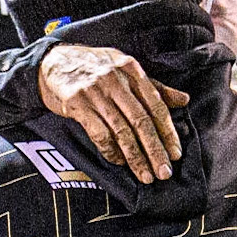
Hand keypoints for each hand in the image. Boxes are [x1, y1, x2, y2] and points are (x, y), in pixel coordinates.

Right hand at [38, 44, 187, 183]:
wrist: (52, 61)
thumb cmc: (93, 66)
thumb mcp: (125, 68)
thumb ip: (154, 87)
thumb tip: (184, 100)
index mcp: (132, 70)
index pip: (156, 106)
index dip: (168, 132)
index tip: (175, 154)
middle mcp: (115, 80)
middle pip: (141, 121)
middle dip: (155, 150)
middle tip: (164, 172)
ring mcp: (95, 92)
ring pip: (121, 131)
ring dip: (135, 157)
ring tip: (145, 175)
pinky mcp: (77, 104)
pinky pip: (98, 133)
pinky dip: (110, 150)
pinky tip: (118, 162)